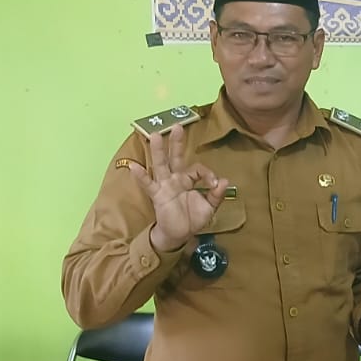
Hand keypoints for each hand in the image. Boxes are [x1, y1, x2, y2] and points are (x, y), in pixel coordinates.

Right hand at [126, 128, 231, 252]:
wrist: (180, 234)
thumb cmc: (193, 218)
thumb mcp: (210, 207)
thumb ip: (217, 194)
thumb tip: (226, 181)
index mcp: (189, 179)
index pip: (197, 168)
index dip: (207, 174)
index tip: (215, 184)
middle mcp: (176, 178)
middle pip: (175, 157)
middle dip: (176, 143)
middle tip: (177, 126)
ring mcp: (165, 185)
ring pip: (161, 165)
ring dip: (158, 151)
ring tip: (154, 135)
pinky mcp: (157, 195)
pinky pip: (148, 184)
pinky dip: (141, 176)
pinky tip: (133, 166)